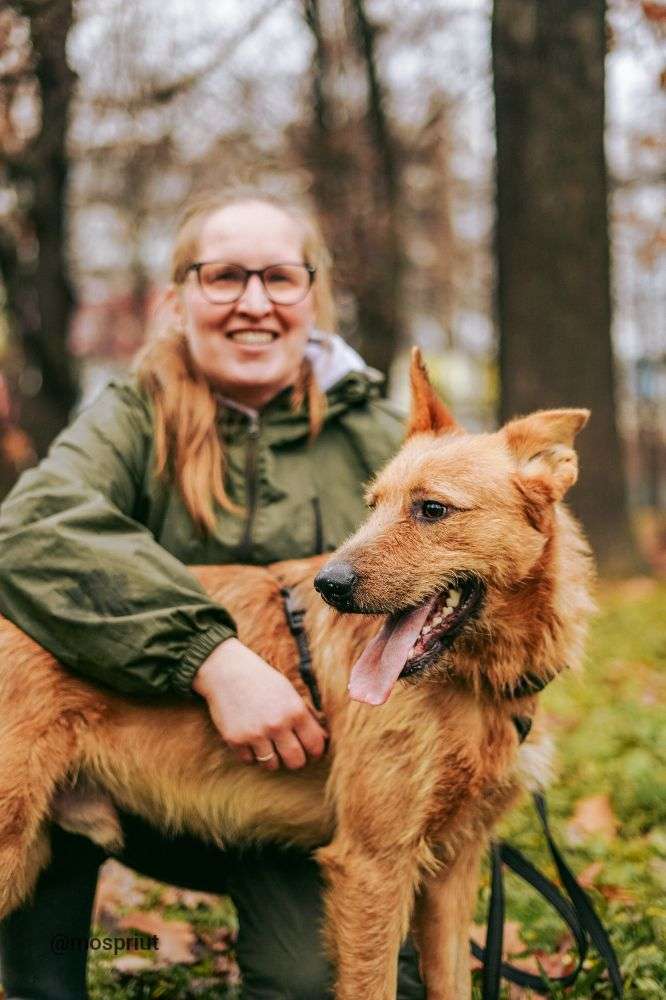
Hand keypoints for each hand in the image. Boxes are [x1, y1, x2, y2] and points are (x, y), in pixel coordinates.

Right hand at [192, 638, 327, 770]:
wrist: (226, 671)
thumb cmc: (262, 680)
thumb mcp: (289, 693)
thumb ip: (305, 717)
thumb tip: (323, 740)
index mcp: (295, 711)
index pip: (315, 745)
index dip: (315, 751)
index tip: (311, 750)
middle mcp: (277, 724)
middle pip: (296, 761)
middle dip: (295, 759)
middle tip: (289, 751)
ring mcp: (255, 734)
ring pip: (272, 765)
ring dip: (271, 758)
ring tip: (267, 743)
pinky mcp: (235, 740)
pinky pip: (249, 761)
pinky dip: (250, 754)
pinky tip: (249, 738)